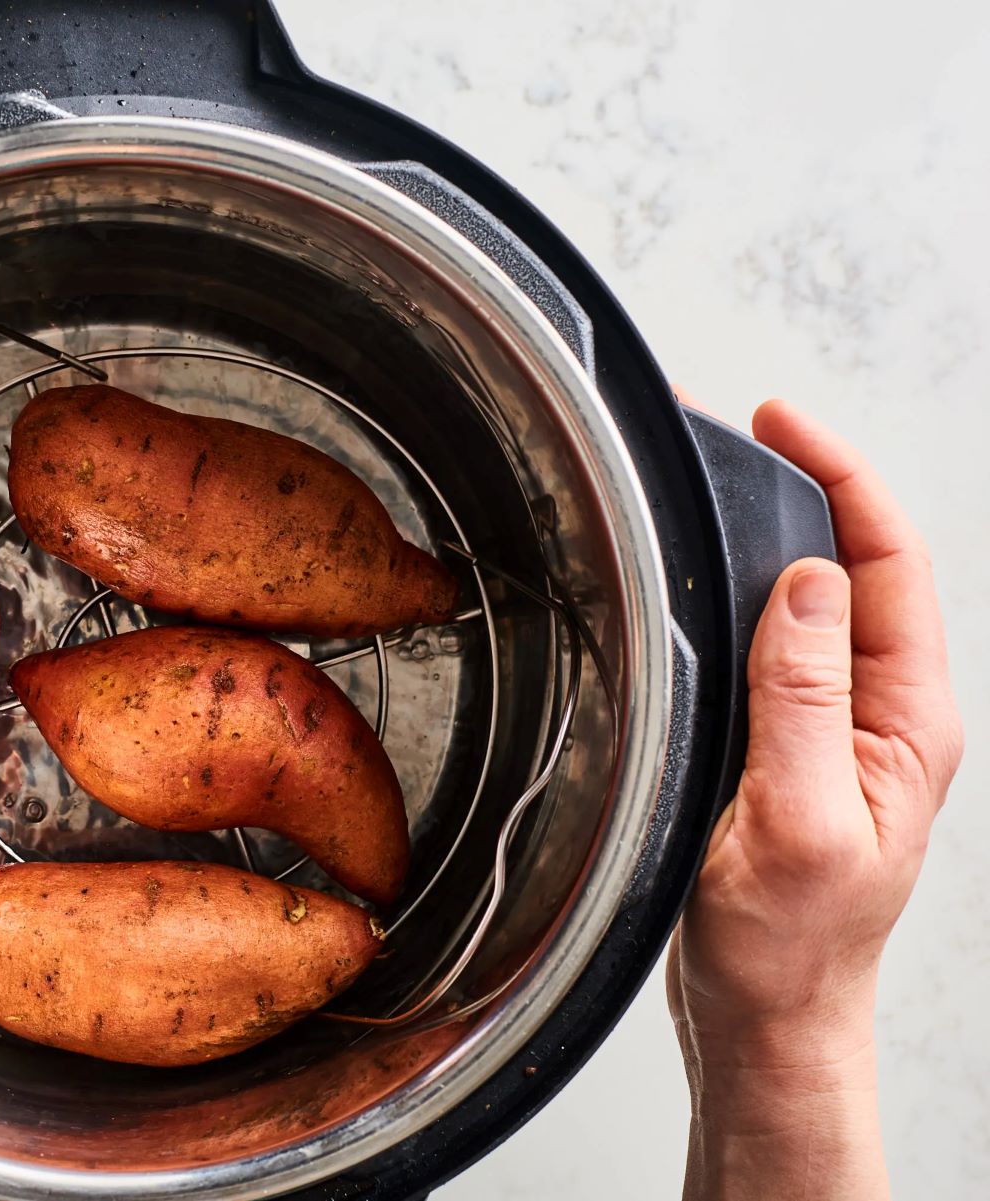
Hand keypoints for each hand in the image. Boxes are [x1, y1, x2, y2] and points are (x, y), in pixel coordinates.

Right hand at [668, 400, 962, 1199]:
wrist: (769, 1023)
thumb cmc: (789, 949)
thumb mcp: (795, 822)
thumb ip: (804, 701)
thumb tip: (803, 584)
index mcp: (907, 724)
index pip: (887, 566)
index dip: (839, 480)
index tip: (779, 426)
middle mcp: (882, 716)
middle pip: (857, 567)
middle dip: (806, 486)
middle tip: (736, 434)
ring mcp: (839, 731)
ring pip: (814, 603)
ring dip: (769, 538)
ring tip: (718, 487)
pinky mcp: (793, 748)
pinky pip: (778, 647)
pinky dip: (742, 596)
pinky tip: (706, 584)